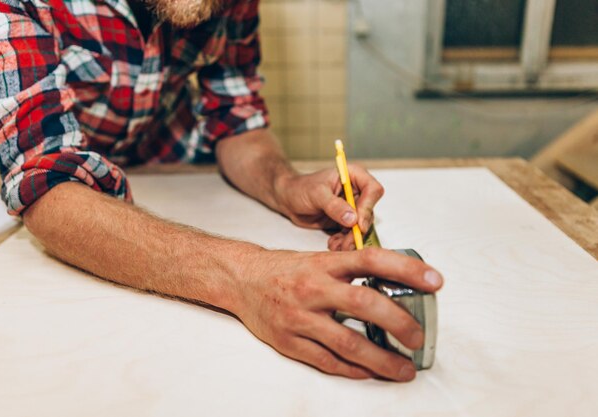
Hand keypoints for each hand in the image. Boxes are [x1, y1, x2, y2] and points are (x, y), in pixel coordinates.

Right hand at [234, 247, 443, 380]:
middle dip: (400, 323)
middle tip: (419, 338)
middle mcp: (314, 288)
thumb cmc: (285, 270)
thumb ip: (350, 271)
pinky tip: (368, 372)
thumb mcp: (318, 259)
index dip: (407, 270)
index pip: (372, 260)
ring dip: (381, 359)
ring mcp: (300, 317)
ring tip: (403, 368)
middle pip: (365, 304)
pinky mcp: (289, 341)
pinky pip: (327, 361)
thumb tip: (393, 284)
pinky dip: (352, 369)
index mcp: (324, 264)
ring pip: (348, 342)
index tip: (436, 282)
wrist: (241, 279)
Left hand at [276, 165, 383, 249]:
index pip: (372, 190)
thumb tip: (353, 219)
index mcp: (354, 176)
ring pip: (361, 227)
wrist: (288, 199)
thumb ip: (334, 206)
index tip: (358, 223)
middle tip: (348, 243)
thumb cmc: (301, 188)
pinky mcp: (345, 221)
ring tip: (337, 246)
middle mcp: (357, 191)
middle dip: (358, 230)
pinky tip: (333, 245)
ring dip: (350, 239)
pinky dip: (343, 242)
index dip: (368, 207)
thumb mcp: (316, 194)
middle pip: (368, 213)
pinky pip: (351, 234)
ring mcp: (352, 207)